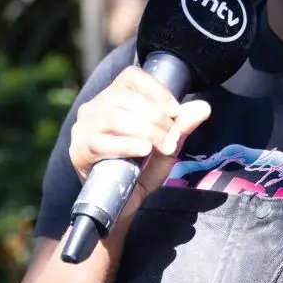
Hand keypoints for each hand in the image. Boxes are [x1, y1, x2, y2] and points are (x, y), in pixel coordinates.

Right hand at [68, 65, 211, 217]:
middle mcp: (95, 107)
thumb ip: (180, 127)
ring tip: (162, 146)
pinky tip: (143, 150)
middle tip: (171, 138)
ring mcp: (83, 128)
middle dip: (155, 117)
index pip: (132, 76)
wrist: (122, 206)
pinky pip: (100, 142)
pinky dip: (126, 145)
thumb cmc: (141, 170)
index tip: (175, 111)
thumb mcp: (166, 146)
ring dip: (145, 130)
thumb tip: (204, 107)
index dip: (156, 90)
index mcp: (114, 97)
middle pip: (124, 98)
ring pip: (113, 118)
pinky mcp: (78, 151)